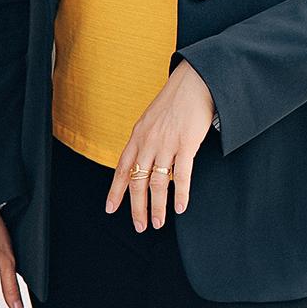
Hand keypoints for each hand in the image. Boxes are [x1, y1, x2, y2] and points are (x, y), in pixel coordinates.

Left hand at [106, 59, 216, 231]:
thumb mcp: (151, 119)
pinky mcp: (186, 144)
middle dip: (137, 208)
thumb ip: (145, 141)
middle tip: (140, 225)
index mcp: (137, 136)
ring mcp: (166, 144)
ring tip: (158, 222)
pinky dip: (180, 194)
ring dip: (157, 206)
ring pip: (157, 183)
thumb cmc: (175, 100)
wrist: (195, 82)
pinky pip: (181, 175)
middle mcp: (148, 142)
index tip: (111, 209)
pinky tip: (180, 207)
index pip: (122, 170)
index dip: (115, 192)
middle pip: (138, 182)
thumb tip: (143, 163)